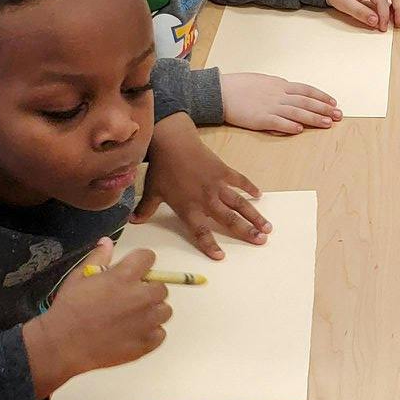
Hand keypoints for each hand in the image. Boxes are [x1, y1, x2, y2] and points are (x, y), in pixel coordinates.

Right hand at [24, 238, 169, 394]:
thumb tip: (107, 241)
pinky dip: (150, 333)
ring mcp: (147, 321)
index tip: (134, 271)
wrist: (63, 345)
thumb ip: (98, 258)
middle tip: (129, 298)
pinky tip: (132, 334)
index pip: (148, 257)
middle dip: (147, 289)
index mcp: (125, 276)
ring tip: (132, 318)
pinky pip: (160, 334)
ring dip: (152, 311)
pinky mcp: (147, 343)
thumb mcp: (78, 278)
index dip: (141, 262)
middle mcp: (141, 296)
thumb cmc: (69, 309)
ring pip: (164, 310)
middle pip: (160, 287)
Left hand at [137, 113, 271, 258]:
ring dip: (254, 215)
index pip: (201, 232)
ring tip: (267, 227)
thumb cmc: (162, 168)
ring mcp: (217, 185)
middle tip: (261, 241)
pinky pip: (240, 181)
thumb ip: (146, 209)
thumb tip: (133, 221)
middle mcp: (206, 200)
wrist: (173, 142)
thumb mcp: (152, 191)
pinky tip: (260, 195)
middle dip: (246, 232)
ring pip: (239, 204)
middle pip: (229, 220)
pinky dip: (250, 187)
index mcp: (189, 208)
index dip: (210, 245)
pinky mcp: (223, 171)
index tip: (221, 257)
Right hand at [221, 70, 342, 136]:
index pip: (306, 90)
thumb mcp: (263, 81)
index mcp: (280, 85)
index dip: (321, 96)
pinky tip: (300, 130)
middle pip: (306, 102)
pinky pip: (278, 122)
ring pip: (297, 112)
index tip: (333, 102)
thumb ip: (278, 88)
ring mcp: (270, 106)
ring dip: (313, 118)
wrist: (221, 91)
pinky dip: (290, 126)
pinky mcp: (260, 118)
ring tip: (327, 123)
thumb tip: (290, 93)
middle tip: (338, 115)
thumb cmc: (240, 86)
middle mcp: (278, 95)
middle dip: (324, 109)